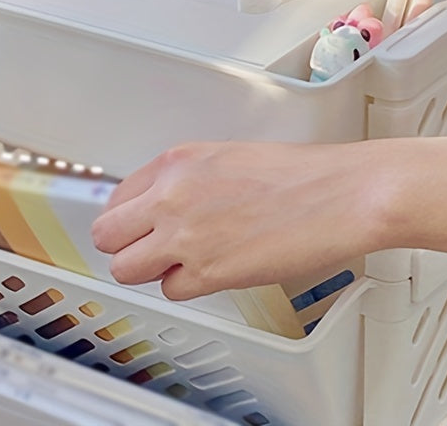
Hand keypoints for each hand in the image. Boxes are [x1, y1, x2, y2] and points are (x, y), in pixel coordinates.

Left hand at [91, 140, 396, 299]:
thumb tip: (162, 202)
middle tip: (143, 248)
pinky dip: (185, 286)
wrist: (339, 195)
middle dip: (123, 245)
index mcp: (176, 161)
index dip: (125, 216)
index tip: (132, 226)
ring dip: (147, 270)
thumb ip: (185, 179)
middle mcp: (171, 196)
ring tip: (175, 263)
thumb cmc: (298, 175)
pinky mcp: (208, 272)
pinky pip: (170, 290)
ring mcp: (185, 236)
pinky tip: (210, 270)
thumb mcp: (226, 156)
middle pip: (107, 235)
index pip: (115, 196)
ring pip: (125, 268)